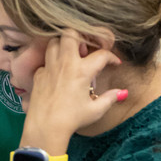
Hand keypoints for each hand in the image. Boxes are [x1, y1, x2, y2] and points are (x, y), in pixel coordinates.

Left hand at [23, 30, 124, 146]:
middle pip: (71, 33)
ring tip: (72, 56)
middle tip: (86, 49)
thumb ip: (110, 98)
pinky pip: (45, 60)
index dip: (111, 57)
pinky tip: (58, 73)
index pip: (101, 54)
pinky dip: (52, 62)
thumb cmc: (72, 119)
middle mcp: (65, 63)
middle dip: (81, 36)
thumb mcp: (95, 110)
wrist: (46, 127)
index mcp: (82, 71)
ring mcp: (49, 67)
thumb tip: (122, 93)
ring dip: (64, 45)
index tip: (114, 63)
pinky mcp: (38, 74)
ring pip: (54, 42)